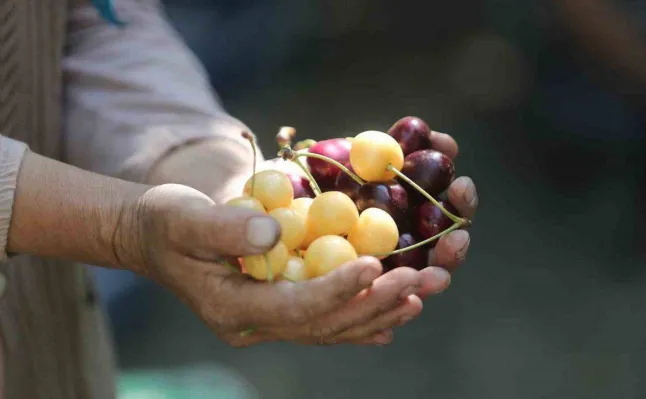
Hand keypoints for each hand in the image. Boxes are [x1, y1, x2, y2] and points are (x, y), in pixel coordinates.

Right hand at [145, 131, 477, 342]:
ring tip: (421, 292)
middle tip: (422, 279)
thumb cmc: (165, 222)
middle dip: (377, 301)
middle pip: (327, 324)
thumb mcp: (185, 218)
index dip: (338, 289)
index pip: (297, 307)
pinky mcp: (280, 307)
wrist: (152, 236)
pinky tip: (395, 313)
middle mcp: (256, 325)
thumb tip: (274, 234)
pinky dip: (363, 317)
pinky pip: (328, 320)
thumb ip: (226, 228)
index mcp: (233, 309)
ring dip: (380, 310)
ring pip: (334, 327)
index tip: (374, 264)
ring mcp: (269, 322)